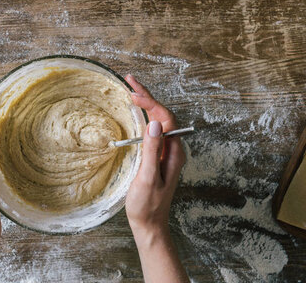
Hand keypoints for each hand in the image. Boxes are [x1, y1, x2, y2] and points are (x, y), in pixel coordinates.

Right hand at [125, 75, 188, 282]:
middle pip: (163, 115)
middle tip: (130, 80)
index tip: (133, 92)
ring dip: (146, 103)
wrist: (149, 224)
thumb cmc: (147, 205)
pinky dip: (144, 116)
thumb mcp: (147, 178)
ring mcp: (166, 151)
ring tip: (132, 89)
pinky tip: (136, 111)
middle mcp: (173, 148)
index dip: (151, 102)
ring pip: (159, 120)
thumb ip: (152, 151)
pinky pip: (153, 129)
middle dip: (148, 96)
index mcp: (174, 152)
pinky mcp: (158, 156)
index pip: (166, 118)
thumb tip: (155, 123)